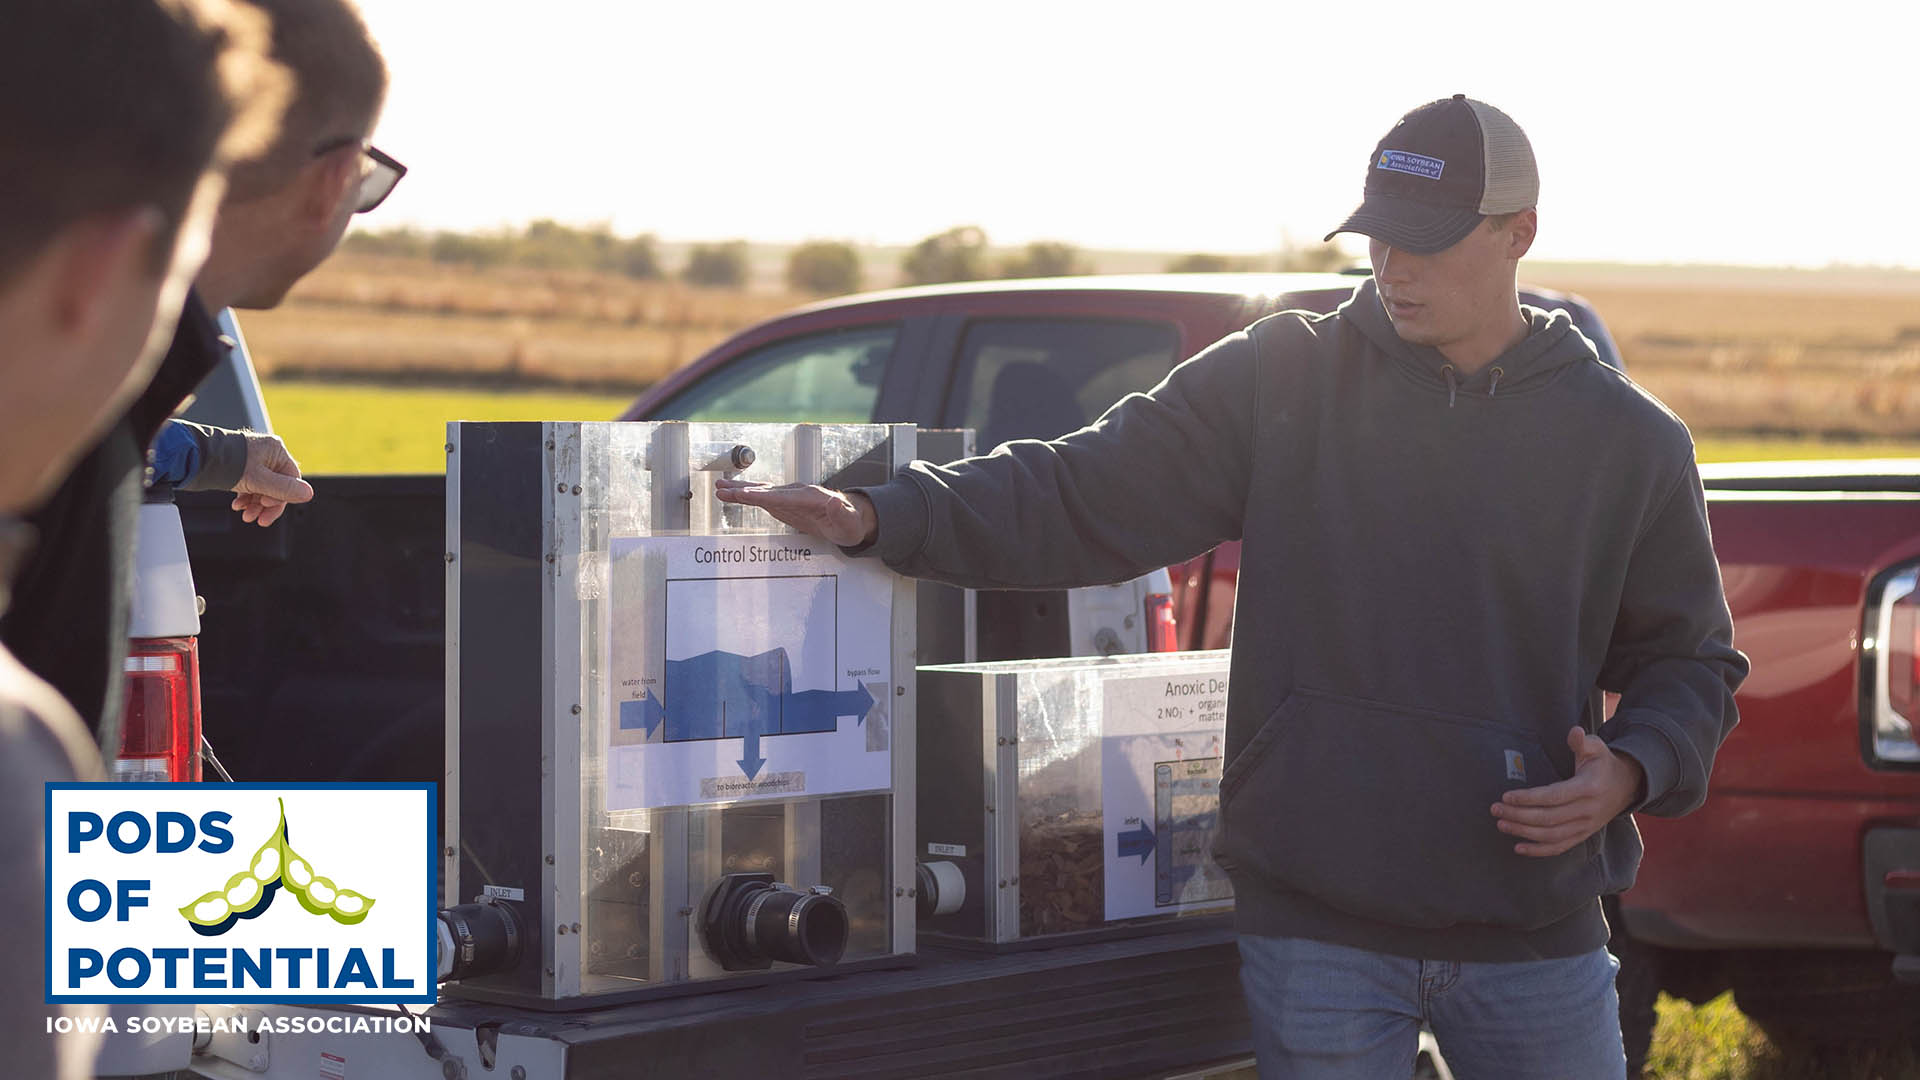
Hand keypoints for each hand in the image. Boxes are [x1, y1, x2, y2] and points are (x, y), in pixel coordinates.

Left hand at [229, 433, 313, 527]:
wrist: (196, 457)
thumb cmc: (225, 462)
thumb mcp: (259, 480)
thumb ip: (284, 489)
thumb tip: (309, 494)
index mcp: (276, 451)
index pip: (291, 480)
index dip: (282, 498)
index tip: (269, 509)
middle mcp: (267, 454)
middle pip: (277, 486)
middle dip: (266, 504)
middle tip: (259, 518)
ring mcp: (254, 461)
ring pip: (263, 488)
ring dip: (255, 504)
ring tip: (246, 514)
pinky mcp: (241, 468)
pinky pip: (251, 486)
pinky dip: (246, 498)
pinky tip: (239, 505)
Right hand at [714, 478, 875, 546]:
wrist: (850, 518)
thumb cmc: (851, 523)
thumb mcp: (850, 523)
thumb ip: (842, 514)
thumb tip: (835, 501)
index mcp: (812, 497)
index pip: (784, 497)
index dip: (764, 496)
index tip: (747, 495)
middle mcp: (798, 492)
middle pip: (768, 491)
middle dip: (745, 491)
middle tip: (723, 489)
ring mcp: (790, 496)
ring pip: (761, 492)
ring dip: (740, 490)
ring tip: (718, 488)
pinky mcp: (785, 503)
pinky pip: (762, 498)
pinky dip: (746, 495)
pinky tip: (730, 494)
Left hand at [1491, 727, 1644, 857]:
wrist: (1627, 786)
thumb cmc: (1603, 763)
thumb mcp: (1596, 748)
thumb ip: (1582, 741)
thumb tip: (1574, 731)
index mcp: (1589, 788)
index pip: (1554, 796)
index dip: (1529, 798)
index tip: (1507, 796)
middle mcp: (1588, 810)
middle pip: (1549, 818)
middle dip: (1519, 815)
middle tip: (1495, 809)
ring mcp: (1586, 826)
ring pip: (1551, 835)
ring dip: (1524, 832)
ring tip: (1501, 824)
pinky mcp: (1583, 835)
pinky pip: (1560, 847)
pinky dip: (1539, 850)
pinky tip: (1518, 848)